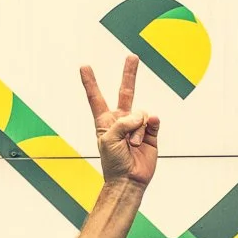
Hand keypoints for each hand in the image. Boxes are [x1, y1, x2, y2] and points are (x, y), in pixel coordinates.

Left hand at [81, 55, 159, 190]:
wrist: (128, 180)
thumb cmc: (113, 162)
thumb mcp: (108, 138)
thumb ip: (123, 122)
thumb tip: (143, 116)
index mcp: (105, 121)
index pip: (96, 97)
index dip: (90, 82)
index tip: (84, 66)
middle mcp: (122, 120)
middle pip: (126, 92)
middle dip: (129, 74)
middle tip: (132, 57)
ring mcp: (137, 126)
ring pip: (141, 113)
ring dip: (137, 130)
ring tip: (132, 145)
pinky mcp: (151, 133)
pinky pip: (154, 121)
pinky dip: (152, 125)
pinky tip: (147, 134)